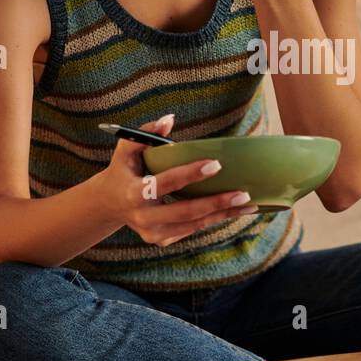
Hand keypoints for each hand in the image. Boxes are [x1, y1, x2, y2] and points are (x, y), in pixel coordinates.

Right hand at [99, 115, 257, 246]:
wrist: (110, 204)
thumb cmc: (124, 170)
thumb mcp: (126, 149)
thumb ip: (145, 133)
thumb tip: (169, 120)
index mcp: (133, 193)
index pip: (164, 183)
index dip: (190, 174)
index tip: (215, 164)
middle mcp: (143, 218)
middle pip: (185, 211)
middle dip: (217, 202)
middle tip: (244, 193)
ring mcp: (153, 233)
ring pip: (194, 225)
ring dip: (224, 214)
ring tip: (249, 204)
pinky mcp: (162, 240)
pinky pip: (193, 229)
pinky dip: (214, 219)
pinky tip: (234, 210)